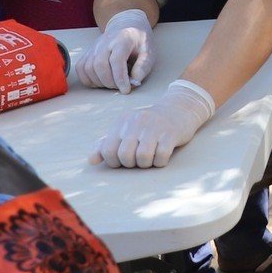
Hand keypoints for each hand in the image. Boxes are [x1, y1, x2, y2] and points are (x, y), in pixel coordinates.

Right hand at [73, 9, 154, 92]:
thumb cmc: (138, 42)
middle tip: (120, 86)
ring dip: (100, 82)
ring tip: (112, 83)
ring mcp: (94, 47)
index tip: (125, 90)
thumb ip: (143, 66)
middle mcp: (105, 42)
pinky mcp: (87, 53)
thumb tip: (134, 82)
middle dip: (110, 82)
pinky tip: (100, 81)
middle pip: (100, 65)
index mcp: (123, 39)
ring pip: (88, 68)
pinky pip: (81, 69)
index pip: (116, 60)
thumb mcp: (149, 51)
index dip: (120, 78)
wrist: (126, 26)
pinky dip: (88, 80)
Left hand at [91, 80, 215, 168]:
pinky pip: (161, 157)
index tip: (124, 160)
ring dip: (146, 164)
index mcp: (123, 121)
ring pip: (143, 157)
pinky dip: (160, 162)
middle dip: (131, 164)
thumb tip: (91, 161)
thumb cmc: (149, 124)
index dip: (114, 162)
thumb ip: (107, 144)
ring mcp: (155, 127)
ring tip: (150, 158)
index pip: (108, 150)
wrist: (179, 108)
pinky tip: (162, 157)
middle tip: (138, 159)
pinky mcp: (171, 133)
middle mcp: (137, 122)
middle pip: (125, 156)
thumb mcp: (126, 130)